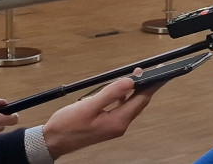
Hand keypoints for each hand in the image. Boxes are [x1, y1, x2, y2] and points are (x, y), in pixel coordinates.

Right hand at [42, 71, 161, 158]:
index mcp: (118, 122)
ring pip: (131, 105)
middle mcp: (119, 125)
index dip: (152, 84)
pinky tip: (121, 90)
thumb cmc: (66, 126)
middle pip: (139, 102)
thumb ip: (110, 93)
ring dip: (135, 91)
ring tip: (137, 75)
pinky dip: (125, 97)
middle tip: (150, 70)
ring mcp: (114, 126)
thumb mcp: (88, 106)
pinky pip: (122, 108)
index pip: (141, 99)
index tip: (161, 72)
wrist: (52, 141)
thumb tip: (130, 81)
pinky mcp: (108, 125)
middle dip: (146, 86)